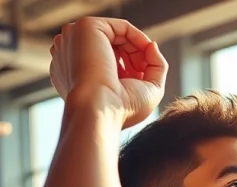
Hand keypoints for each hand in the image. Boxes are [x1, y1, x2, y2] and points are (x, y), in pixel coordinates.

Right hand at [49, 17, 167, 126]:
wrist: (99, 110)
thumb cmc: (121, 109)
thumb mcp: (148, 90)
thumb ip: (156, 66)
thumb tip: (152, 44)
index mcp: (86, 75)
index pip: (116, 62)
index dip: (138, 67)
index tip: (149, 78)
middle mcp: (80, 57)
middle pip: (119, 48)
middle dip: (139, 58)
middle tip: (147, 70)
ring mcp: (80, 42)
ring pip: (119, 37)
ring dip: (139, 48)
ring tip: (145, 65)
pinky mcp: (86, 28)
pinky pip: (119, 26)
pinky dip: (137, 36)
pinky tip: (145, 48)